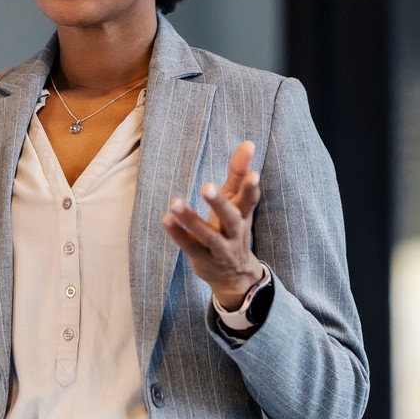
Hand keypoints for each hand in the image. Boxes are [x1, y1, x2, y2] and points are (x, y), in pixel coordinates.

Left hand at [161, 140, 263, 311]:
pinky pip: (190, 247)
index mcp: (243, 215)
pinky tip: (166, 219)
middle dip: (220, 203)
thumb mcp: (237, 202)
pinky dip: (178, 234)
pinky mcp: (203, 259)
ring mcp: (220, 249)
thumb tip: (248, 143)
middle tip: (207, 187)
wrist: (235, 275)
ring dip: (191, 220)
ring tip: (175, 203)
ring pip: (207, 236)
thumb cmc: (232, 228)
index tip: (253, 174)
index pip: (250, 200)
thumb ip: (239, 172)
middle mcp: (235, 233)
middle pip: (231, 218)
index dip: (251, 188)